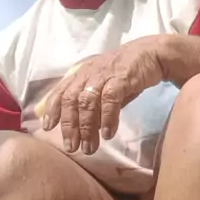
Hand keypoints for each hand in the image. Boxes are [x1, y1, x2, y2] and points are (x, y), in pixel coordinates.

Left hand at [42, 36, 165, 154]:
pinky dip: (107, 118)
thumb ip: (92, 104)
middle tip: (71, 147)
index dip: (52, 109)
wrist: (152, 53)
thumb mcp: (103, 85)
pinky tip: (107, 134)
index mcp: (82, 73)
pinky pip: (110, 99)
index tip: (47, 128)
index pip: (61, 91)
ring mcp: (105, 74)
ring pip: (88, 101)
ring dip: (86, 126)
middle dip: (69, 125)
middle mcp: (89, 73)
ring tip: (89, 147)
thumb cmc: (126, 72)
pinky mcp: (122, 78)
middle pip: (71, 99)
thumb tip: (80, 129)